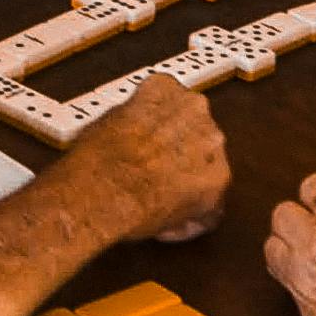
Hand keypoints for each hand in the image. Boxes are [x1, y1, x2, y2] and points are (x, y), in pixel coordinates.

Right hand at [44, 74, 227, 244]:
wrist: (104, 189)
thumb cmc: (97, 160)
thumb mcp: (104, 124)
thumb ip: (130, 122)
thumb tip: (127, 135)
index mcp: (164, 89)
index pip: (173, 103)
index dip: (163, 129)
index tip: (154, 141)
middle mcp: (194, 109)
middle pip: (196, 132)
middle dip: (180, 155)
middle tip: (156, 174)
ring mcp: (211, 143)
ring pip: (207, 166)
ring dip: (188, 184)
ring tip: (159, 204)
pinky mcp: (219, 180)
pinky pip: (209, 203)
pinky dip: (192, 217)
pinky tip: (166, 226)